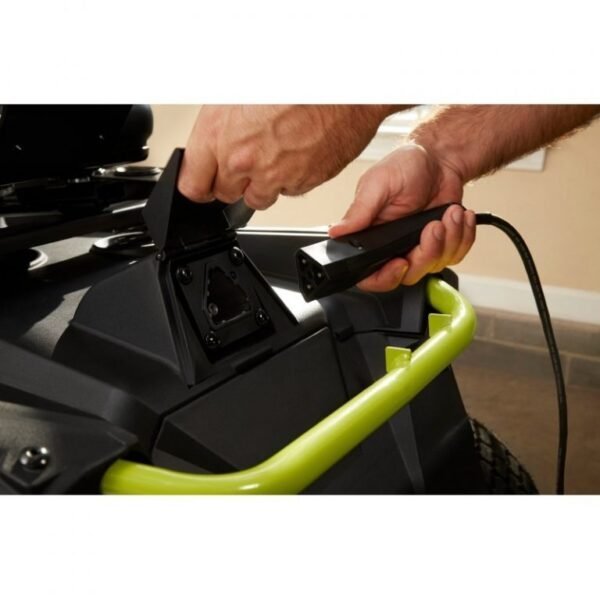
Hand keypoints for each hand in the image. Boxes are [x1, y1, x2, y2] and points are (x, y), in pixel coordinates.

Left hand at [177, 105, 395, 208]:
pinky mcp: (299, 186)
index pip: (192, 185)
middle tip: (248, 158)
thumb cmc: (295, 85)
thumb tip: (210, 149)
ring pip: (256, 199)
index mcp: (218, 135)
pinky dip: (289, 179)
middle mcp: (241, 161)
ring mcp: (271, 177)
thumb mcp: (238, 95)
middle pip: (224, 194)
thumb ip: (219, 130)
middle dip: (232, 181)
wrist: (342, 89)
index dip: (198, 184)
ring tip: (276, 153)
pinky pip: (286, 193)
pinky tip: (297, 153)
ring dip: (261, 184)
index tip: (204, 182)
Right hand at [328, 143, 475, 291]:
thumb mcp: (377, 184)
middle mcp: (394, 246)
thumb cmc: (407, 166)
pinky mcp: (442, 244)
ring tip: (448, 213)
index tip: (400, 262)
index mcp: (372, 236)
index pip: (371, 275)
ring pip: (435, 266)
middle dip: (426, 253)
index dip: (386, 277)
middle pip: (408, 275)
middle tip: (432, 227)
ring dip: (449, 239)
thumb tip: (336, 231)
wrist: (440, 158)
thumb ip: (359, 212)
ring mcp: (419, 247)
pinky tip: (457, 216)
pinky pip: (455, 255)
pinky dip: (463, 236)